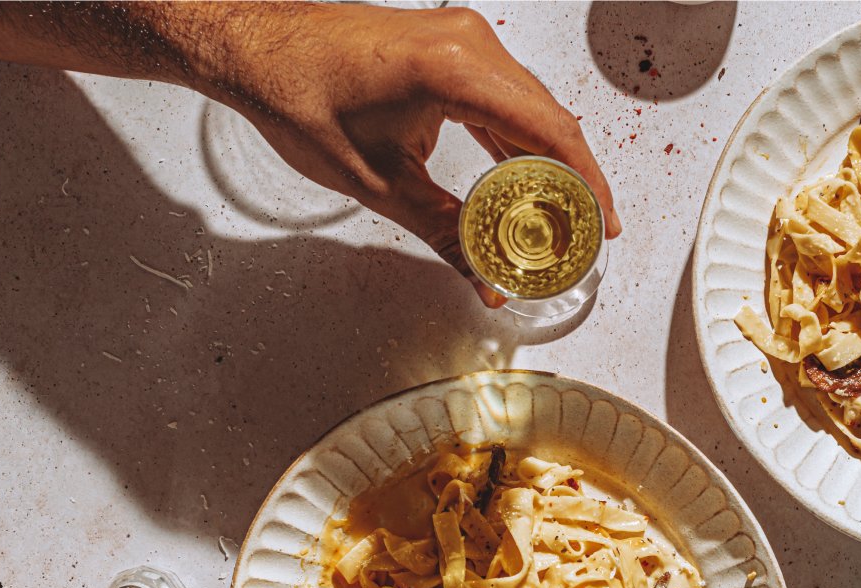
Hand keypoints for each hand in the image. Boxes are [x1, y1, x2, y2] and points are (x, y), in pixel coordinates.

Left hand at [200, 5, 620, 306]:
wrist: (256, 48)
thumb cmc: (298, 92)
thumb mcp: (379, 182)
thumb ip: (444, 233)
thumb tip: (484, 278)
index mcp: (455, 68)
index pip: (548, 130)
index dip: (587, 182)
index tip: (604, 222)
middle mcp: (468, 41)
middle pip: (549, 118)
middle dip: (572, 180)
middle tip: (584, 232)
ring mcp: (462, 36)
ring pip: (530, 106)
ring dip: (547, 160)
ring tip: (560, 213)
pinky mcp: (451, 44)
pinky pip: (504, 94)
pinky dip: (518, 137)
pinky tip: (526, 177)